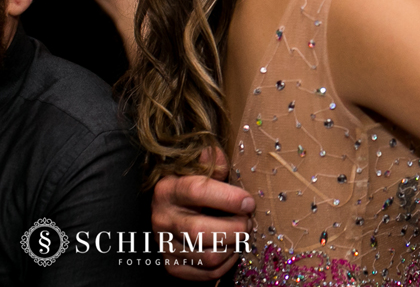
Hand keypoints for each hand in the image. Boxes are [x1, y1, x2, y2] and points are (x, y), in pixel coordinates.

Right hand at [151, 147, 254, 279]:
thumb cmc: (197, 187)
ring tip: (242, 234)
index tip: (249, 202)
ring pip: (207, 256)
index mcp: (169, 189)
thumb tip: (216, 154)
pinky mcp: (172, 265)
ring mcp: (165, 245)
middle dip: (234, 228)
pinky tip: (231, 249)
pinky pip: (205, 273)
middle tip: (249, 222)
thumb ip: (212, 162)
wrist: (175, 211)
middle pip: (200, 231)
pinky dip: (226, 264)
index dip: (228, 198)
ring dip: (233, 247)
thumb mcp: (202, 169)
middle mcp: (162, 218)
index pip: (197, 191)